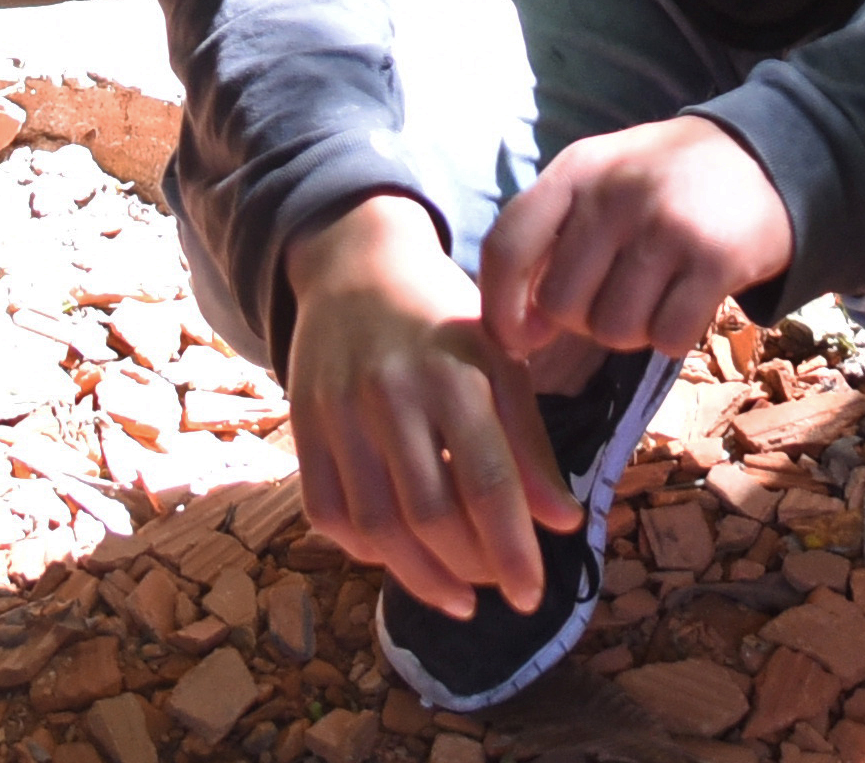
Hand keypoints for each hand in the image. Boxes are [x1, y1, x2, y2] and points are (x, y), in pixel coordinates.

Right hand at [284, 196, 574, 620]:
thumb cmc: (445, 321)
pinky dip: (364, 551)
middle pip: (429, 514)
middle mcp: (392, 393)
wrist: (357, 268)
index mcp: (456, 374)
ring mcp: (338, 410)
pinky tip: (400, 559)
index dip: (512, 551)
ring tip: (457, 594)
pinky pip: (327, 512)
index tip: (532, 597)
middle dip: (470, 567)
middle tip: (496, 584)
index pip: (487, 483)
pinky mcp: (302, 424)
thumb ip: (530, 444)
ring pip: (375, 526)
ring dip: (420, 578)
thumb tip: (562, 524)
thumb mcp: (503, 362)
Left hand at [479, 115, 790, 384]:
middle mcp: (615, 193)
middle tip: (620, 295)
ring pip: (615, 329)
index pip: (508, 244)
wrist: (766, 156)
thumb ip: (555, 236)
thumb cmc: (665, 180)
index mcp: (576, 169)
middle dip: (585, 320)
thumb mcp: (602, 179)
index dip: (501, 305)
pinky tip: (690, 300)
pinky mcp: (716, 258)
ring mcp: (666, 224)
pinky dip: (675, 336)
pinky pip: (668, 338)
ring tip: (658, 292)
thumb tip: (515, 328)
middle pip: (562, 304)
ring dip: (635, 329)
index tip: (519, 338)